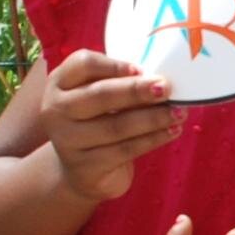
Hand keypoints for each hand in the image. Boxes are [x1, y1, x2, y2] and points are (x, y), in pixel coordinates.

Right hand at [38, 48, 178, 200]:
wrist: (81, 171)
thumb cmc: (97, 121)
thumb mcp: (97, 96)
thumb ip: (118, 82)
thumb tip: (159, 76)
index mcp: (59, 83)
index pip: (82, 63)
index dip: (113, 64)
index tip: (141, 68)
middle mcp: (56, 111)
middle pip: (100, 95)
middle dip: (137, 91)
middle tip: (166, 88)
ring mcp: (67, 141)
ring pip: (116, 126)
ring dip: (153, 117)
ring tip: (179, 112)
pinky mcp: (86, 168)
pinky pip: (126, 150)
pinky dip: (153, 139)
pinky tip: (172, 131)